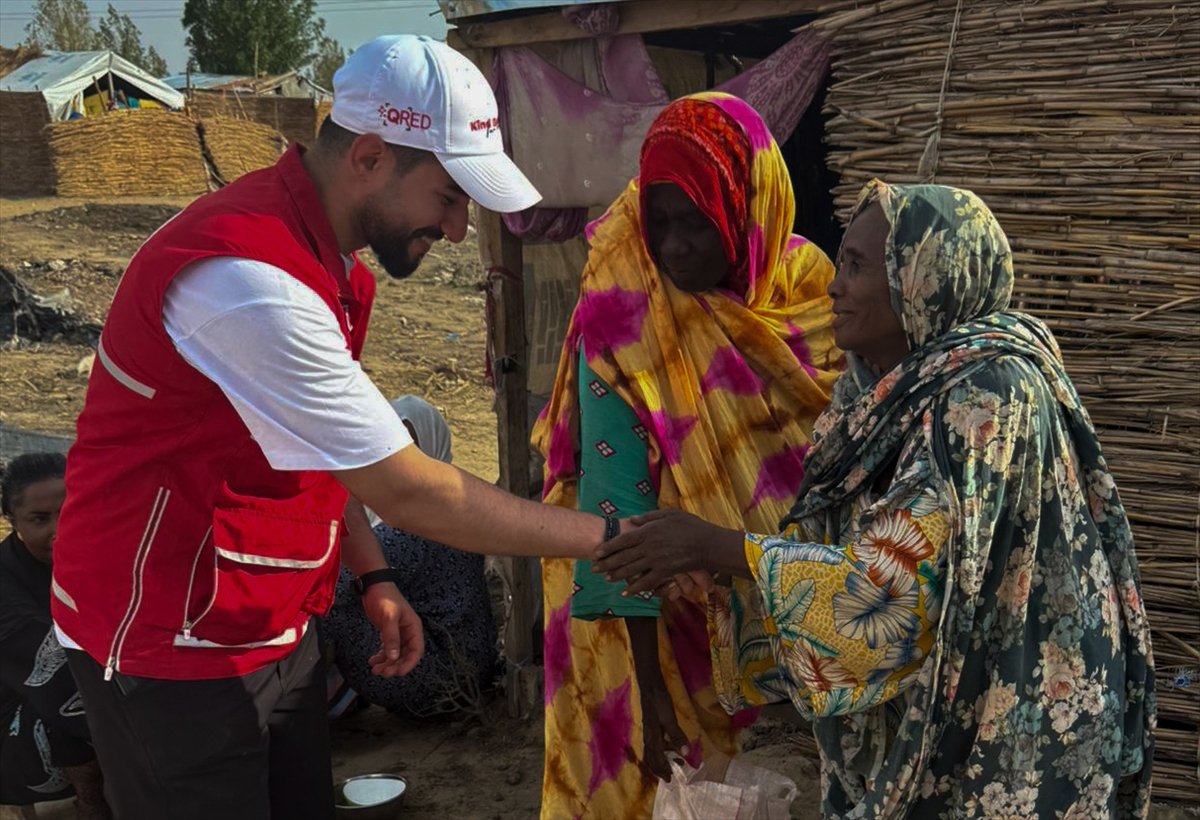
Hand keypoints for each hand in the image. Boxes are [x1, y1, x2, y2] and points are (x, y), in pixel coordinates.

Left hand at [363, 583, 424, 676]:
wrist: (373, 585)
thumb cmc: (384, 598)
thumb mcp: (388, 617)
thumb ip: (391, 637)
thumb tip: (393, 658)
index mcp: (414, 628)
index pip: (416, 651)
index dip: (409, 664)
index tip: (397, 673)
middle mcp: (408, 632)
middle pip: (405, 655)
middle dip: (394, 666)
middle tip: (382, 673)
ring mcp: (398, 633)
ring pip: (395, 654)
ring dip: (386, 663)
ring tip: (374, 669)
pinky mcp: (388, 632)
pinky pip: (387, 649)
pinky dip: (381, 656)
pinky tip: (372, 660)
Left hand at [594, 509, 745, 595]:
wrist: (708, 544)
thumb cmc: (691, 526)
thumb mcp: (670, 514)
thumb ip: (649, 516)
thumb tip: (633, 519)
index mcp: (649, 531)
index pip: (622, 540)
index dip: (608, 547)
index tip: (596, 552)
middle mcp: (649, 546)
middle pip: (623, 556)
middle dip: (606, 563)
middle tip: (593, 568)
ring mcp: (656, 560)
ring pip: (631, 570)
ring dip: (617, 575)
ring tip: (606, 579)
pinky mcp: (665, 572)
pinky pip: (647, 582)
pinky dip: (635, 588)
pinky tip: (626, 592)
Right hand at [641, 680, 687, 780]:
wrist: (650, 685)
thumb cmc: (659, 701)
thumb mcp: (669, 719)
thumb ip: (677, 736)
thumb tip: (686, 755)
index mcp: (652, 738)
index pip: (656, 760)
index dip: (662, 771)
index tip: (670, 780)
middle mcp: (648, 737)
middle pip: (651, 758)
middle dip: (660, 768)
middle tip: (671, 775)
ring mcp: (649, 731)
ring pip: (654, 751)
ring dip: (663, 759)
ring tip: (677, 761)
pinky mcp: (652, 725)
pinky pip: (656, 742)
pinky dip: (664, 748)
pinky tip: (673, 744)